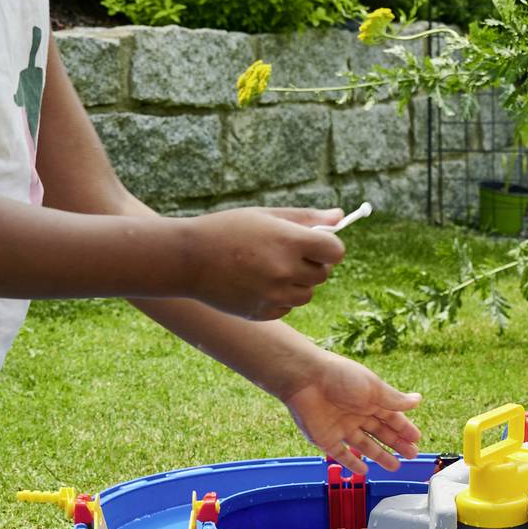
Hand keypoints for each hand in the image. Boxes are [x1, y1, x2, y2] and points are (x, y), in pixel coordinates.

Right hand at [181, 208, 346, 319]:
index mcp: (290, 241)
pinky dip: (279, 298)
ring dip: (297, 283)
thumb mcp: (267, 216)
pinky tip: (256, 282)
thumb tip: (341, 217)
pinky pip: (286, 307)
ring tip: (270, 268)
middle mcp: (285, 270)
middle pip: (323, 274)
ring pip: (306, 294)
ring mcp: (273, 294)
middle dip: (312, 264)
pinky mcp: (262, 312)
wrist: (187, 259)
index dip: (329, 247)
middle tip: (287, 254)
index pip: (335, 250)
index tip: (317, 244)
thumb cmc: (228, 230)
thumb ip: (306, 218)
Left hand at [279, 352, 422, 477]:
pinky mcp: (326, 439)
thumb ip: (395, 400)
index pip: (392, 417)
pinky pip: (341, 454)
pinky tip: (364, 471)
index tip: (417, 439)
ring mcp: (341, 427)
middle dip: (397, 444)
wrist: (305, 379)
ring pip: (365, 445)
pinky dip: (352, 463)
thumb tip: (418, 401)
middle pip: (381, 432)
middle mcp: (357, 414)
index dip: (404, 428)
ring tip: (395, 467)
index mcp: (370, 399)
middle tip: (412, 454)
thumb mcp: (374, 388)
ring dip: (380, 456)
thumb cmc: (341, 377)